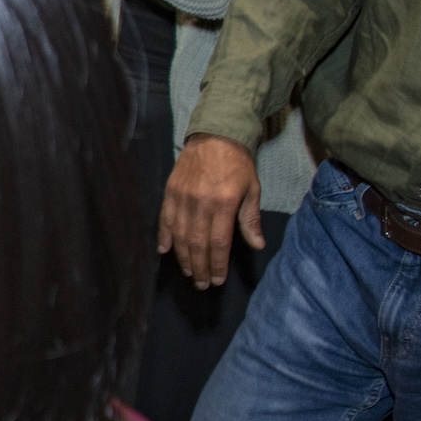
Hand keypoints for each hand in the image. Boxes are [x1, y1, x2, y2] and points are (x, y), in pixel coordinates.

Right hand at [158, 134, 263, 288]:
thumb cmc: (238, 164)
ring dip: (183, 257)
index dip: (216, 264)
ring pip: (180, 234)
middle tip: (200, 284)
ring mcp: (182, 197)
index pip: (218, 242)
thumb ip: (250, 219)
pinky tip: (165, 251)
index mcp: (224, 204)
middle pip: (197, 243)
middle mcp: (200, 203)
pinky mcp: (170, 191)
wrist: (215, 136)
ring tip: (188, 272)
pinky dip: (164, 236)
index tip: (216, 280)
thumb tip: (257, 245)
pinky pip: (165, 218)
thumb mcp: (252, 189)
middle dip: (199, 267)